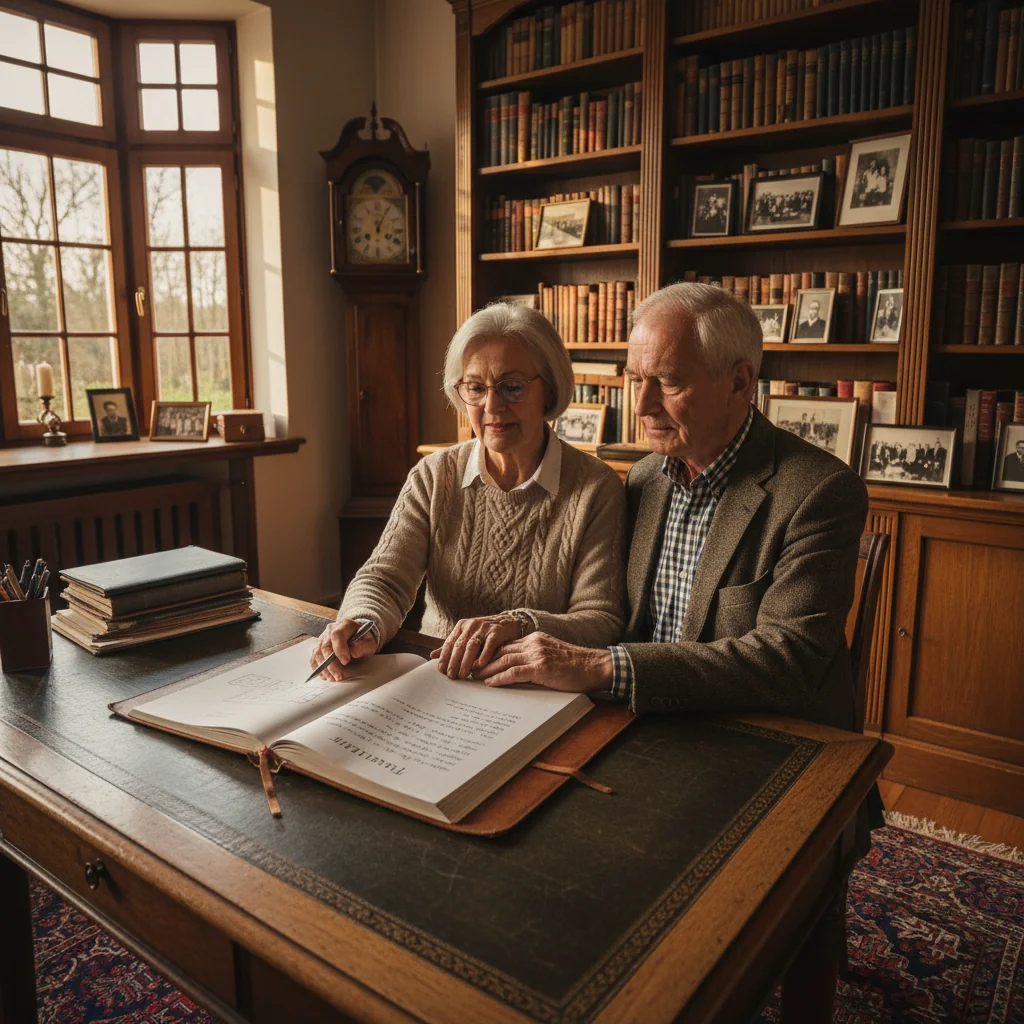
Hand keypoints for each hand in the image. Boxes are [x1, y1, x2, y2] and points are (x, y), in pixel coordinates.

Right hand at [310, 618, 377, 681]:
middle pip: (325, 646)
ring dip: (324, 668)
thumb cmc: (363, 641)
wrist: (358, 638)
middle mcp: (331, 629)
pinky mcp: (318, 646)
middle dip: (331, 664)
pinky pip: (314, 657)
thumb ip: (363, 646)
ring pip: (317, 653)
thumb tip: (353, 652)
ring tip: (333, 678)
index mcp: (345, 625)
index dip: (339, 649)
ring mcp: (323, 637)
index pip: (337, 635)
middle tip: (339, 676)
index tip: (346, 661)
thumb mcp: (369, 643)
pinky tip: (325, 676)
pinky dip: (318, 668)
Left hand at [430, 615, 521, 678]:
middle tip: (452, 676)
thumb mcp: (466, 637)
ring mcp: (484, 628)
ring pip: (472, 645)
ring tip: (464, 674)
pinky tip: (480, 665)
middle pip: (460, 645)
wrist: (506, 622)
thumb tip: (432, 655)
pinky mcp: (496, 631)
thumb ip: (451, 646)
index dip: (445, 658)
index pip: (449, 643)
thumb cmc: (483, 633)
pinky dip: (484, 654)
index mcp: (461, 627)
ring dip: (467, 661)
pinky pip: (489, 644)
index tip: (442, 671)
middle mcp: (471, 625)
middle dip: (454, 662)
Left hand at [472, 632, 613, 692]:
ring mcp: (537, 655)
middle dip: (483, 661)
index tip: (477, 660)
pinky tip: (490, 683)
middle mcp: (534, 643)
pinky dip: (500, 678)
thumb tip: (518, 668)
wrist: (595, 666)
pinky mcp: (541, 668)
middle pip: (501, 650)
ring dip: (486, 670)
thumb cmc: (577, 665)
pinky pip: (514, 672)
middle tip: (469, 669)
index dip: (490, 653)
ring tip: (474, 677)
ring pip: (504, 660)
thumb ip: (535, 657)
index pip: (506, 645)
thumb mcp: (553, 654)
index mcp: (536, 639)